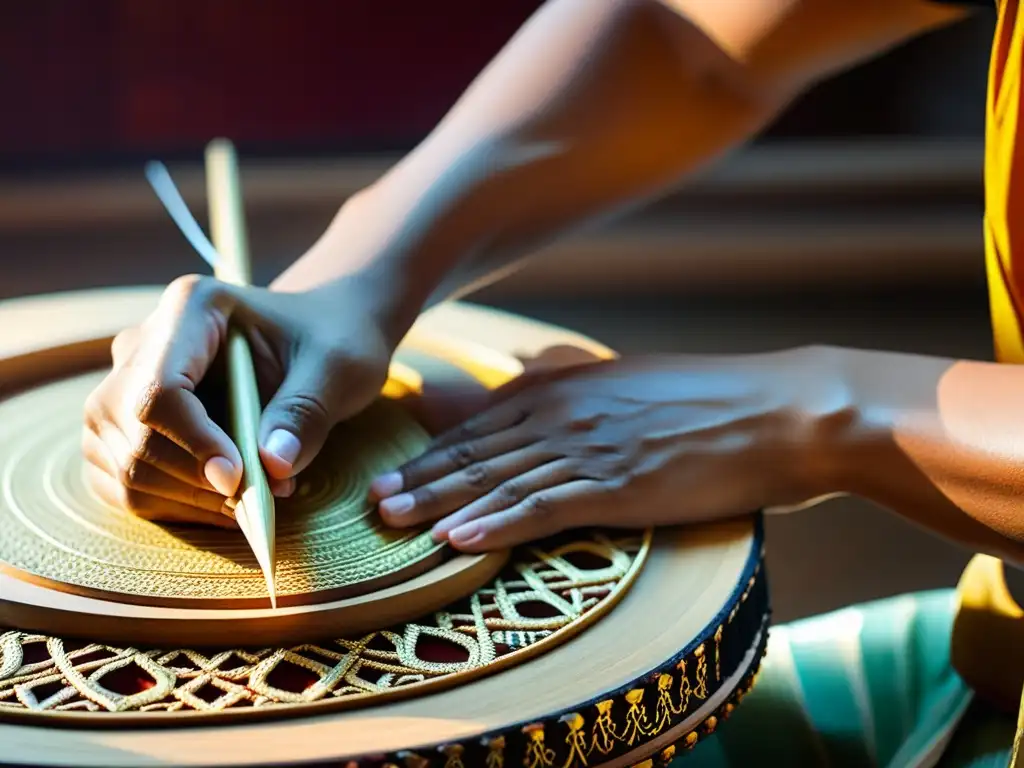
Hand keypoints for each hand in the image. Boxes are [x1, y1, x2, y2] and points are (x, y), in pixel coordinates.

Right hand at [82, 273, 395, 525]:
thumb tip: (274, 465)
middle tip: (270, 493)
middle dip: (197, 480)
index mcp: (192, 308)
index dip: (193, 442)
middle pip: (135, 432)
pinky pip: (126, 486)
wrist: (318, 339)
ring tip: (260, 496)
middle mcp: (142, 344)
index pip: (160, 388)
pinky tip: (229, 504)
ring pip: (124, 467)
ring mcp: (124, 388)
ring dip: (190, 500)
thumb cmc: (332, 340)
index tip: (239, 480)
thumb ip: (306, 411)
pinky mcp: (125, 431)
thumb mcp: (339, 366)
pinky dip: (177, 508)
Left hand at [370, 348, 845, 550]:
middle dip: (419, 477)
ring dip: (439, 501)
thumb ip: (568, 373)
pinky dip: (496, 524)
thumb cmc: (707, 399)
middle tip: (370, 501)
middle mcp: (564, 414)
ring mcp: (589, 449)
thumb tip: (524, 367)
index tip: (394, 470)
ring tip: (392, 520)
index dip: (433, 451)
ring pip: (497, 479)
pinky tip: (458, 539)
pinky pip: (543, 507)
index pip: (481, 424)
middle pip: (476, 451)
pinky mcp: (618, 484)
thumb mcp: (626, 377)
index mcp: (564, 387)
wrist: (778, 411)